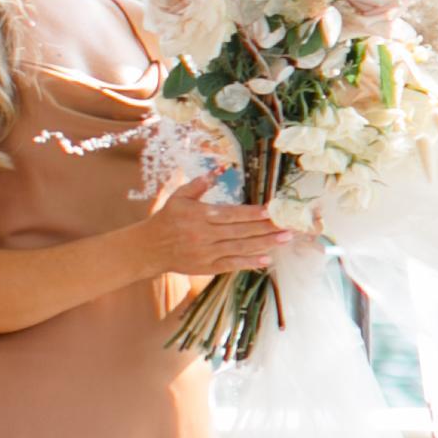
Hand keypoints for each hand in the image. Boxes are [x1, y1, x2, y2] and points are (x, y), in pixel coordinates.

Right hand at [128, 177, 292, 276]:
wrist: (149, 248)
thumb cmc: (167, 219)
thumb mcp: (178, 197)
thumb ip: (198, 185)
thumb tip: (216, 171)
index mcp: (198, 216)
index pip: (230, 214)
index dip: (252, 213)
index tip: (271, 210)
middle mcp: (203, 235)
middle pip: (240, 232)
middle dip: (265, 228)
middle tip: (288, 226)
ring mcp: (206, 253)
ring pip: (239, 248)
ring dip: (264, 244)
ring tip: (284, 239)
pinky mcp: (206, 267)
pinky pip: (231, 265)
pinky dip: (249, 262)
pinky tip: (267, 259)